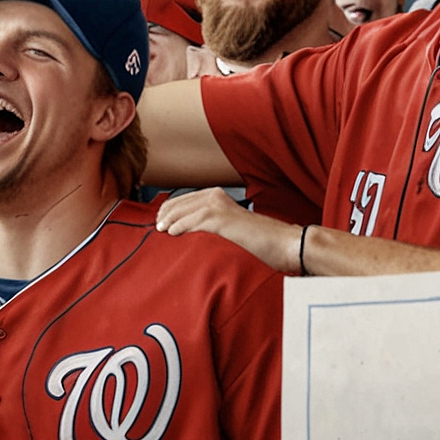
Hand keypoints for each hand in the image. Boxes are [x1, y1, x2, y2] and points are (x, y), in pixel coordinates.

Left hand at [156, 188, 301, 272]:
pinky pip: (192, 221)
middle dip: (165, 214)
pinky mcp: (221, 218)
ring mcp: (218, 206)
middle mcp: (215, 196)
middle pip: (179, 203)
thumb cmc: (258, 240)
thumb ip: (211, 225)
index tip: (161, 222)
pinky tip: (173, 234)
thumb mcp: (229, 228)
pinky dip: (180, 227)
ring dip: (169, 220)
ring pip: (183, 210)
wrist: (281, 243)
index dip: (169, 210)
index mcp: (217, 196)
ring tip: (161, 231)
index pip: (183, 199)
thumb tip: (189, 233)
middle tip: (158, 227)